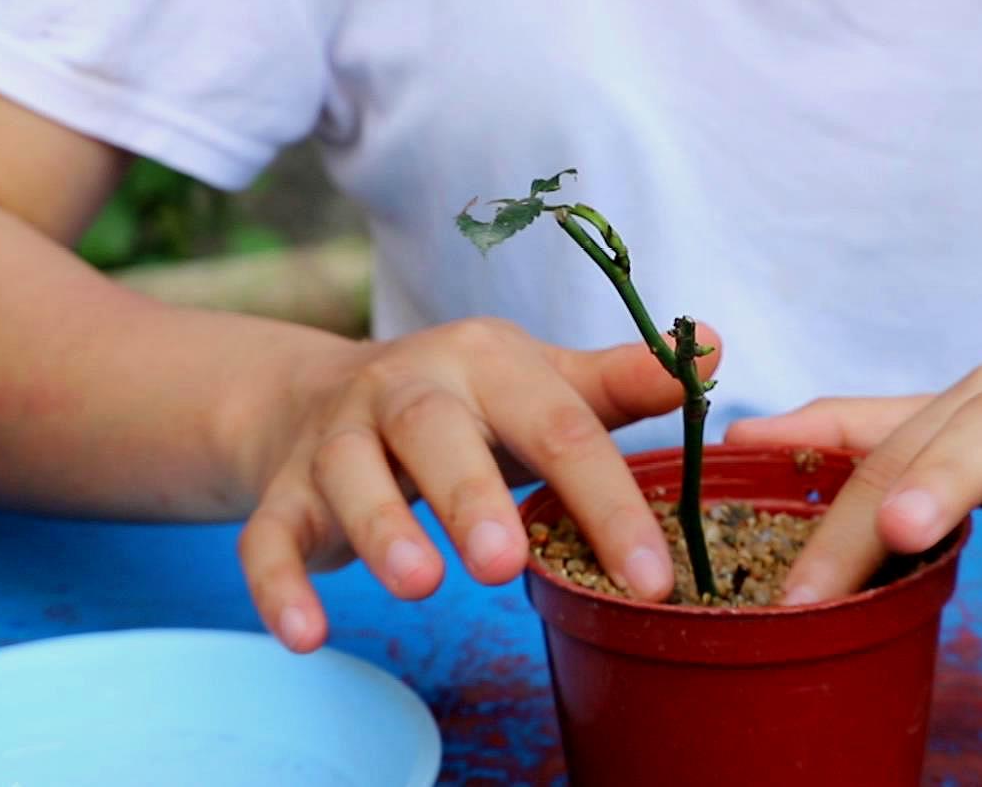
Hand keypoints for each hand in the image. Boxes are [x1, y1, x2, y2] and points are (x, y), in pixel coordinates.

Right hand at [238, 317, 719, 651]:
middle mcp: (406, 389)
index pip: (558, 426)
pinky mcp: (284, 490)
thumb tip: (714, 346)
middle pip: (437, 433)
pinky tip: (307, 635)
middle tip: (506, 562)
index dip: (607, 502)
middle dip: (470, 496)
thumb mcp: (542, 384)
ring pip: (349, 475)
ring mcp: (338, 438)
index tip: (653, 579)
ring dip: (381, 528)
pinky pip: (268, 535)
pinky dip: (280, 584)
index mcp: (486, 363)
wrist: (322, 395)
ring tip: (420, 584)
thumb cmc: (466, 405)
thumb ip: (622, 381)